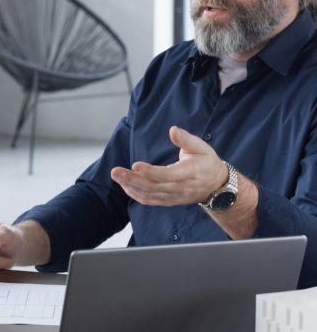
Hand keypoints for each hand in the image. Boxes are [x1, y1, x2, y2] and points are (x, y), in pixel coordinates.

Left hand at [110, 125, 228, 206]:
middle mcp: (180, 188)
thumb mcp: (201, 147)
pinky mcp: (168, 200)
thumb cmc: (207, 162)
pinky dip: (135, 194)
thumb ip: (186, 139)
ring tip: (116, 176)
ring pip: (149, 195)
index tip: (135, 165)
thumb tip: (172, 130)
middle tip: (115, 171)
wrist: (216, 186)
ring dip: (130, 186)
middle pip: (153, 186)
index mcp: (189, 173)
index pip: (168, 175)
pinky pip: (150, 200)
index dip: (151, 172)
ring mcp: (173, 196)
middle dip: (132, 179)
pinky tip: (124, 185)